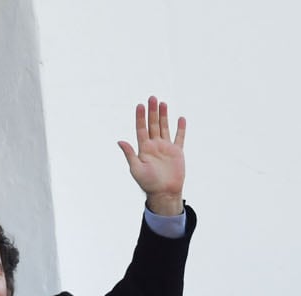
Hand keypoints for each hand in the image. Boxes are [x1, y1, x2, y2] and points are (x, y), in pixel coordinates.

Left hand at [117, 96, 185, 215]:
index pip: (141, 129)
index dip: (140, 117)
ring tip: (162, 103)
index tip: (140, 105)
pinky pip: (179, 138)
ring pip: (164, 128)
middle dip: (152, 112)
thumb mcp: (136, 169)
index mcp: (144, 149)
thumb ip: (129, 154)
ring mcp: (166, 148)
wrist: (164, 193)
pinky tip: (180, 119)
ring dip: (163, 116)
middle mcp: (154, 146)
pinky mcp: (177, 152)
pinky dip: (180, 128)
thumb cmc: (148, 183)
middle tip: (152, 98)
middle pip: (153, 125)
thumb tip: (120, 141)